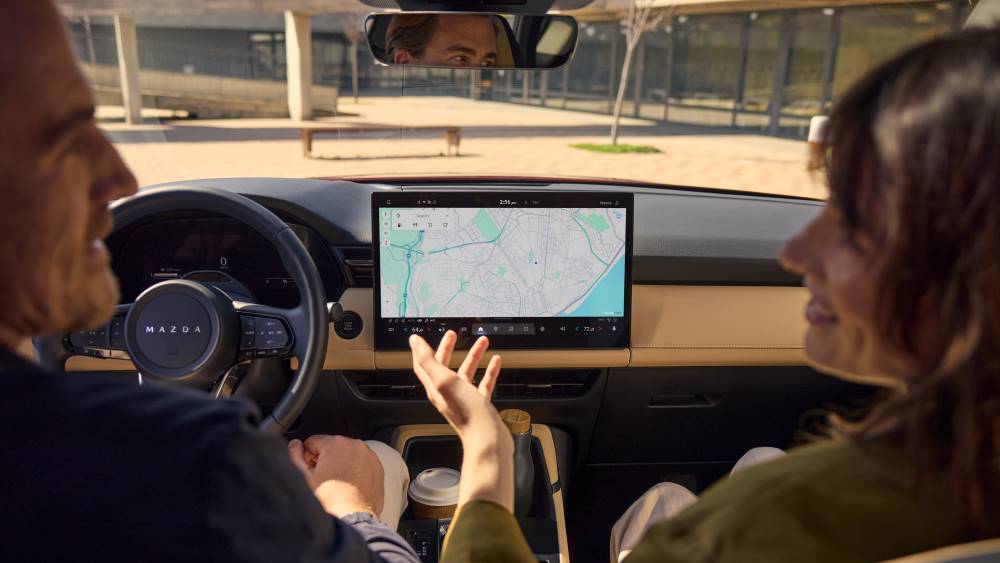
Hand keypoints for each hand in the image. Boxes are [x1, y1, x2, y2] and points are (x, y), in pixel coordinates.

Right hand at [288, 435, 384, 517]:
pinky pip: (361, 464)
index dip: (307, 457)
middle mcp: (355, 445)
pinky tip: (348, 487)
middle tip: (322, 480)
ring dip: (340, 465)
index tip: (309, 469)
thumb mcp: (304, 477)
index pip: (313, 442)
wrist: (352, 520)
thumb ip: (295, 455)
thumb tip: (295, 445)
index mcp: (335, 443)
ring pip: (347, 455)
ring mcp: (369, 456)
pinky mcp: (378, 468)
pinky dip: (355, 472)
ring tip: (336, 486)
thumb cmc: (329, 502)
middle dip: (325, 460)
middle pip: (332, 448)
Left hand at [410, 331, 514, 511]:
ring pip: (467, 373)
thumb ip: (428, 360)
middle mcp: (448, 394)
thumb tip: (414, 342)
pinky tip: (495, 363)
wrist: (487, 439)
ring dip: (473, 356)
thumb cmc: (466, 414)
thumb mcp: (444, 381)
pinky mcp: (481, 405)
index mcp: (436, 388)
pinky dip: (489, 371)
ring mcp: (465, 400)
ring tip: (482, 342)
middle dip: (449, 349)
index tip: (422, 337)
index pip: (424, 365)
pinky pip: (484, 384)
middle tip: (453, 334)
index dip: (422, 350)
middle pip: (445, 366)